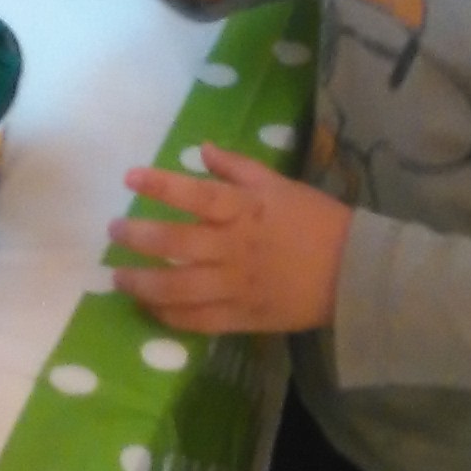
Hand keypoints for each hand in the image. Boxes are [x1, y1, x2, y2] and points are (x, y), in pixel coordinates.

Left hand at [108, 146, 350, 334]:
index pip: (195, 195)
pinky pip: (198, 321)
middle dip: (137, 238)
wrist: (355, 273)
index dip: (160, 185)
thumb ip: (238, 168)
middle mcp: (234, 248)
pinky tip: (151, 310)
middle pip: (175, 243)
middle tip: (114, 233)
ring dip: (143, 284)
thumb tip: (202, 149)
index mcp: (245, 211)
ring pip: (178, 288)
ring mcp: (236, 286)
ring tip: (120, 279)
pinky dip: (170, 317)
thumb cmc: (318, 222)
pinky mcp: (243, 317)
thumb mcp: (280, 185)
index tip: (130, 178)